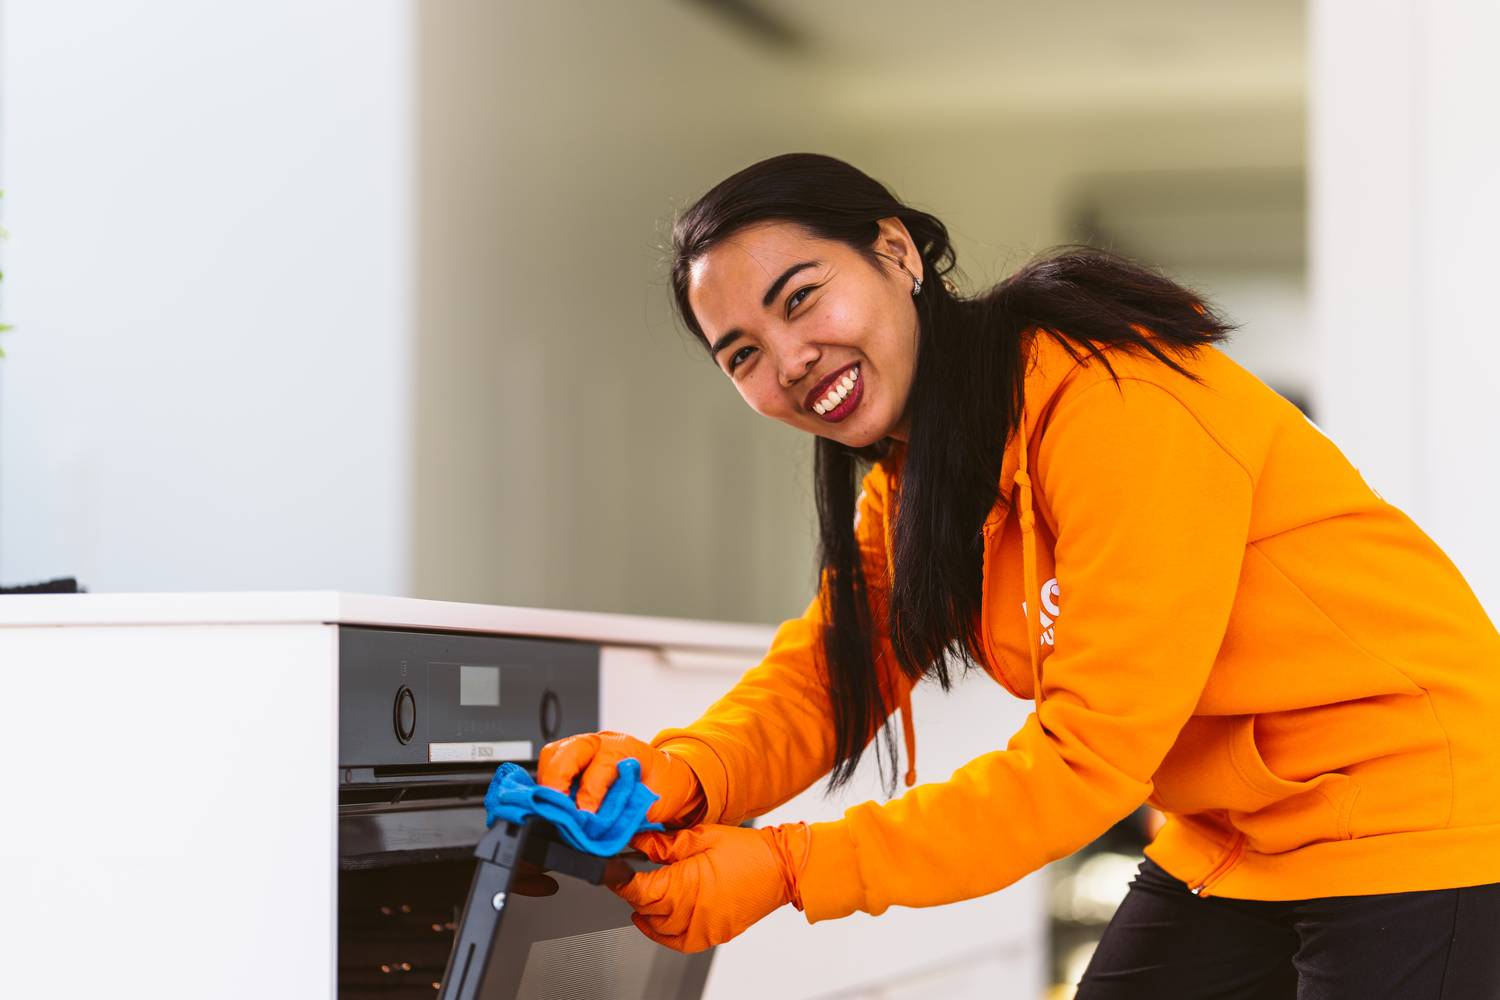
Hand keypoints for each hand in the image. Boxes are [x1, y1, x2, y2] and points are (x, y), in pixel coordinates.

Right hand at [537, 731, 704, 825]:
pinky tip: (553, 802)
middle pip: (570, 750)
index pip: (601, 765)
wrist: (668, 777)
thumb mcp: (652, 802)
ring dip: (548, 780)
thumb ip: (624, 815)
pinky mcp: (572, 760)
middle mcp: (602, 743)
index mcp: (626, 749)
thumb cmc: (662, 785)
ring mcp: (585, 748)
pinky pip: (551, 763)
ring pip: (554, 753)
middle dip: (559, 780)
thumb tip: (596, 828)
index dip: (591, 793)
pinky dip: (547, 783)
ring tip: (552, 806)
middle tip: (558, 808)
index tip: (587, 816)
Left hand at [611, 822, 810, 952]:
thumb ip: (664, 844)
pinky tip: (659, 917)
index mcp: (685, 887)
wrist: (781, 869)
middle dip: (634, 891)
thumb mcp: (701, 837)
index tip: (612, 869)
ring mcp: (702, 929)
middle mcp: (690, 914)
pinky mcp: (711, 936)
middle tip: (631, 872)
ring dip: (648, 911)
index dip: (620, 880)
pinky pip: (676, 942)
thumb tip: (635, 842)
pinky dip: (662, 932)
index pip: (637, 890)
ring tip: (649, 891)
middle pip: (645, 910)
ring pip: (657, 928)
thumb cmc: (746, 850)